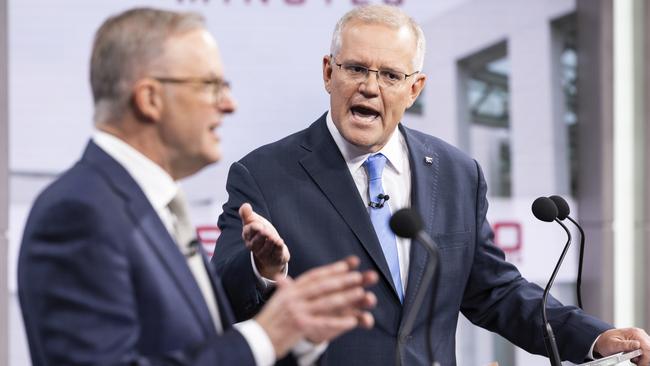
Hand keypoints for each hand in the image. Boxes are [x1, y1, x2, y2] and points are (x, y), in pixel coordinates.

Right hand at [239, 203, 289, 277]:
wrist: (272, 249)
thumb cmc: (261, 233)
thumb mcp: (254, 221)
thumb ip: (248, 214)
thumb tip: (245, 205)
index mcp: (247, 236)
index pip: (248, 231)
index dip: (254, 228)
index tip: (259, 224)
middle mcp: (254, 246)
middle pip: (256, 242)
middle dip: (262, 236)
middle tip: (266, 231)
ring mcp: (264, 254)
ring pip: (266, 249)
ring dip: (270, 242)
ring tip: (275, 237)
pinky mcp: (274, 258)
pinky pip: (275, 254)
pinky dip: (278, 248)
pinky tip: (280, 242)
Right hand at [254, 256, 377, 358]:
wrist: (254, 341)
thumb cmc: (266, 322)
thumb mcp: (275, 302)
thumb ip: (284, 290)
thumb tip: (282, 278)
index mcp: (289, 291)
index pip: (313, 276)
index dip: (330, 270)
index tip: (346, 266)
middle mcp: (293, 298)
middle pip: (322, 286)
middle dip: (342, 280)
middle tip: (359, 276)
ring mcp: (297, 311)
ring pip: (326, 302)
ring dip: (346, 297)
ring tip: (361, 293)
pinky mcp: (300, 326)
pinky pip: (324, 323)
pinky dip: (339, 322)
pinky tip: (352, 321)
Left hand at [594, 327, 649, 364]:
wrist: (602, 340)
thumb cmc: (605, 342)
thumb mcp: (613, 345)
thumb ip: (625, 345)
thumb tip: (637, 345)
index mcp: (634, 333)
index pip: (647, 348)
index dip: (645, 359)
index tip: (639, 364)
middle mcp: (639, 333)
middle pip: (649, 349)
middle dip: (644, 358)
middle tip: (635, 361)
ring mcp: (640, 337)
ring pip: (648, 350)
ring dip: (643, 357)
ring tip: (633, 358)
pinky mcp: (640, 341)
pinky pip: (646, 350)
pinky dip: (642, 355)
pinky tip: (634, 356)